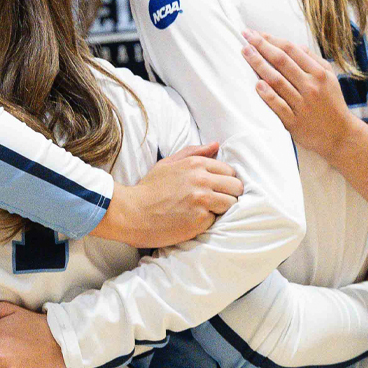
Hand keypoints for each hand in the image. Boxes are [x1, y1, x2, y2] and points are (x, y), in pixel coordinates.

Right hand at [94, 143, 241, 248]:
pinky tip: (193, 221)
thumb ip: (193, 152)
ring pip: (231, 204)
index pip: (230, 172)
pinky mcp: (200, 219)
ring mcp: (202, 200)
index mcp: (195, 164)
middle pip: (236, 187)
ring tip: (205, 212)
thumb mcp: (167, 163)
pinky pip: (217, 220)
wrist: (131, 213)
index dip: (224, 182)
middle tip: (214, 202)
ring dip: (221, 209)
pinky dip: (208, 222)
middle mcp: (202, 179)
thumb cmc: (148, 189)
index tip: (214, 190)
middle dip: (228, 195)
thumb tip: (216, 145)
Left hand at [240, 31, 367, 160]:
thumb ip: (312, 60)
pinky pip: (278, 105)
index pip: (291, 51)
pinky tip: (256, 84)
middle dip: (261, 46)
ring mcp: (302, 104)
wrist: (339, 135)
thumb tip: (293, 45)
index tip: (257, 33)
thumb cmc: (331, 102)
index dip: (272, 40)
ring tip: (245, 52)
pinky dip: (267, 94)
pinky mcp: (294, 122)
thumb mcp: (329, 77)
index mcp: (319, 73)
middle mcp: (311, 86)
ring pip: (277, 81)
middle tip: (246, 36)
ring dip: (259, 64)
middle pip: (281, 62)